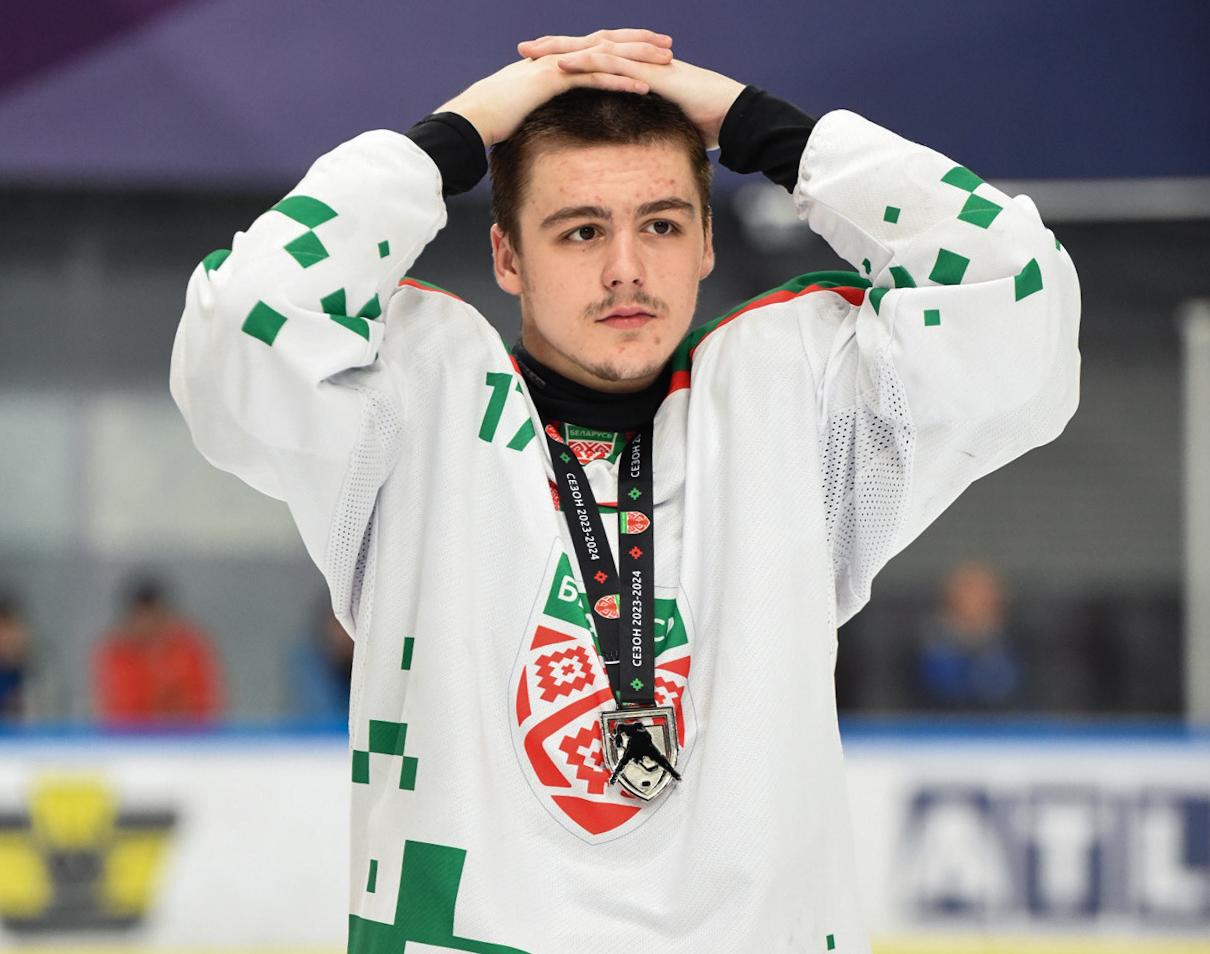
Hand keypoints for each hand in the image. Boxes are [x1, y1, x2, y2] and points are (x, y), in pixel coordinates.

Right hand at [439, 29, 674, 148]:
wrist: (469, 119)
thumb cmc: (491, 121)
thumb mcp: (522, 110)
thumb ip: (541, 107)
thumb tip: (551, 119)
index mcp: (553, 62)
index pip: (594, 49)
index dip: (621, 47)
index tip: (647, 51)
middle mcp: (557, 57)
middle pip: (606, 42)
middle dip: (638, 42)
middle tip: (668, 45)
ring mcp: (555, 65)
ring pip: (605, 55)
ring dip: (638, 57)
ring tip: (666, 61)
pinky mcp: (552, 80)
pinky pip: (593, 77)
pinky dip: (620, 80)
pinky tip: (644, 86)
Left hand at [519, 32, 745, 149]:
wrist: (735, 117)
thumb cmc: (707, 126)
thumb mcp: (668, 128)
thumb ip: (649, 132)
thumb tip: (638, 153)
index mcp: (638, 72)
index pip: (597, 62)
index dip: (568, 62)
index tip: (540, 67)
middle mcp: (639, 62)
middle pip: (589, 48)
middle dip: (555, 48)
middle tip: (523, 50)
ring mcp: (645, 63)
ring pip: (595, 49)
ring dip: (562, 49)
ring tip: (533, 53)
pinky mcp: (652, 71)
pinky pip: (614, 63)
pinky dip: (587, 62)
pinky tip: (563, 65)